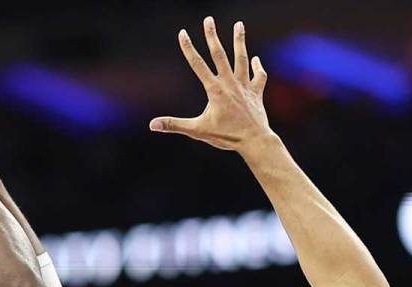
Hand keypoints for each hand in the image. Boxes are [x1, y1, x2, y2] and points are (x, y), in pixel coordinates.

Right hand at [149, 17, 270, 151]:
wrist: (255, 141)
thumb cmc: (226, 137)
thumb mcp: (197, 131)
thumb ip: (174, 125)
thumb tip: (152, 125)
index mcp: (214, 90)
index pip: (197, 64)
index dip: (188, 48)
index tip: (182, 33)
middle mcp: (229, 84)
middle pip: (219, 55)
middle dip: (212, 36)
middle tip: (208, 19)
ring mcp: (244, 87)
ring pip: (241, 59)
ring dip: (239, 41)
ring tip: (239, 24)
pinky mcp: (256, 93)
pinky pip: (259, 77)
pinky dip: (258, 67)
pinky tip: (255, 59)